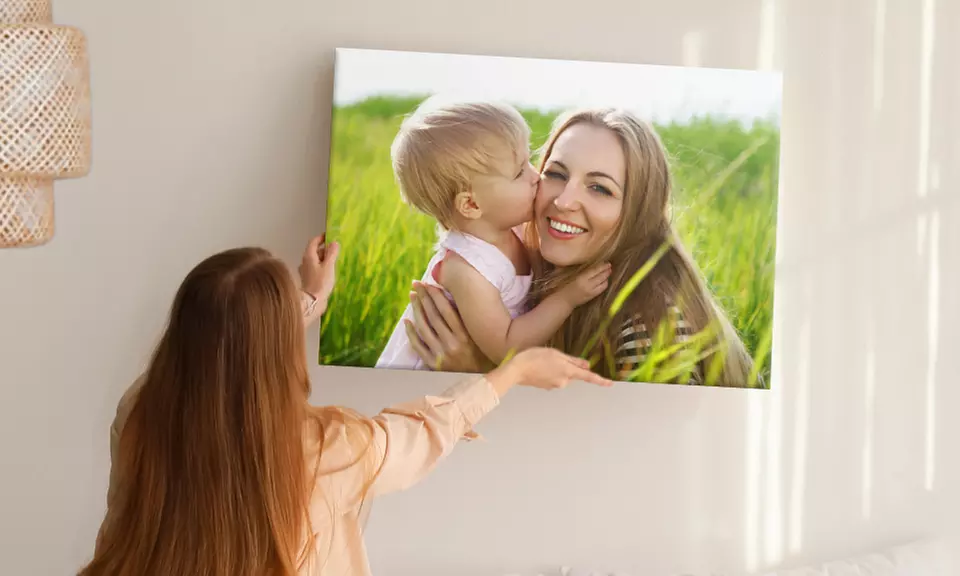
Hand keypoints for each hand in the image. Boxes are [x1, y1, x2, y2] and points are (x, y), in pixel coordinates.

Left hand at [298, 233, 339, 310]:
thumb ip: (332, 253)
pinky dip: (322, 267)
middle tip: (335, 250)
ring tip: (334, 262)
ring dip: (324, 259)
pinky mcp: (308, 279)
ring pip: (315, 260)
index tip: (329, 236)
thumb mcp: (329, 266)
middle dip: (324, 249)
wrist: (313, 301)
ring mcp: (305, 271)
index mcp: (308, 256)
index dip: (321, 238)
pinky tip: (329, 272)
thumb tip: (334, 243)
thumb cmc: (320, 283)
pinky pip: (315, 269)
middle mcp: (304, 262)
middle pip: (314, 251)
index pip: (313, 242)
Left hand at [404, 281, 493, 372]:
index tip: (429, 284)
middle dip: (424, 298)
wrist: (480, 381)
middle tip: (417, 284)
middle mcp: (453, 345)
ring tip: (412, 297)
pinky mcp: (433, 364)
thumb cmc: (481, 354)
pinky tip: (407, 321)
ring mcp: (441, 355)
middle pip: (434, 316)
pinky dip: (411, 333)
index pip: (446, 310)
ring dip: (416, 310)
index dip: (436, 295)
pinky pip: (418, 346)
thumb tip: (453, 297)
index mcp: (466, 336)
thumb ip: (467, 320)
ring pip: (424, 328)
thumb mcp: (479, 337)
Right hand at [487, 347, 612, 395]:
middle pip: (571, 372)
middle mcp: (564, 382)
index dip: (600, 380)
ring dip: (556, 367)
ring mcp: (554, 385)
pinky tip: (538, 366)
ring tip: (542, 360)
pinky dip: (548, 371)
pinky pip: (553, 377)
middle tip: (551, 356)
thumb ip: (573, 360)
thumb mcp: (555, 354)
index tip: (610, 384)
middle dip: (566, 365)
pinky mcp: (546, 387)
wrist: (516, 370)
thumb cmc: (535, 358)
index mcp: (568, 372)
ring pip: (562, 374)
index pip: (588, 377)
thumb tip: (587, 365)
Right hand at [559, 262, 611, 306]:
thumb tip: (580, 259)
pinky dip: (604, 284)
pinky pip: (602, 289)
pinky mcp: (592, 297)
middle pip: (601, 277)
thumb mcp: (567, 275)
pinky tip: (604, 281)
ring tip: (608, 273)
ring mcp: (591, 292)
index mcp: (581, 279)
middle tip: (610, 266)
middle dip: (607, 271)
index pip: (594, 271)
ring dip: (607, 278)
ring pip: (603, 284)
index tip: (607, 262)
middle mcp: (588, 285)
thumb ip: (574, 268)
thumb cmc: (562, 287)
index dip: (602, 266)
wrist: (563, 301)